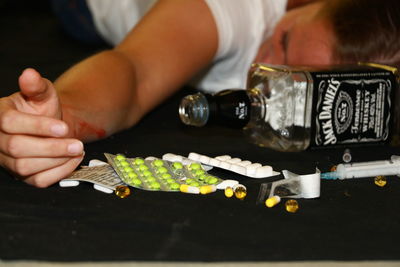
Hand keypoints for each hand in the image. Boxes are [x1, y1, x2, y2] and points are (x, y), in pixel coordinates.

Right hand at [0, 68, 83, 186]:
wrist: (49, 127)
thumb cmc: (42, 109)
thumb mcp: (43, 94)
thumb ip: (37, 86)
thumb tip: (30, 74)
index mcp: (0, 115)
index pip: (9, 123)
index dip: (38, 126)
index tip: (63, 127)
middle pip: (17, 148)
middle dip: (51, 147)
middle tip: (77, 144)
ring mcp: (7, 161)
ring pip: (25, 167)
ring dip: (56, 160)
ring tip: (77, 150)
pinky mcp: (21, 176)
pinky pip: (37, 181)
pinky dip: (58, 173)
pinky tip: (73, 160)